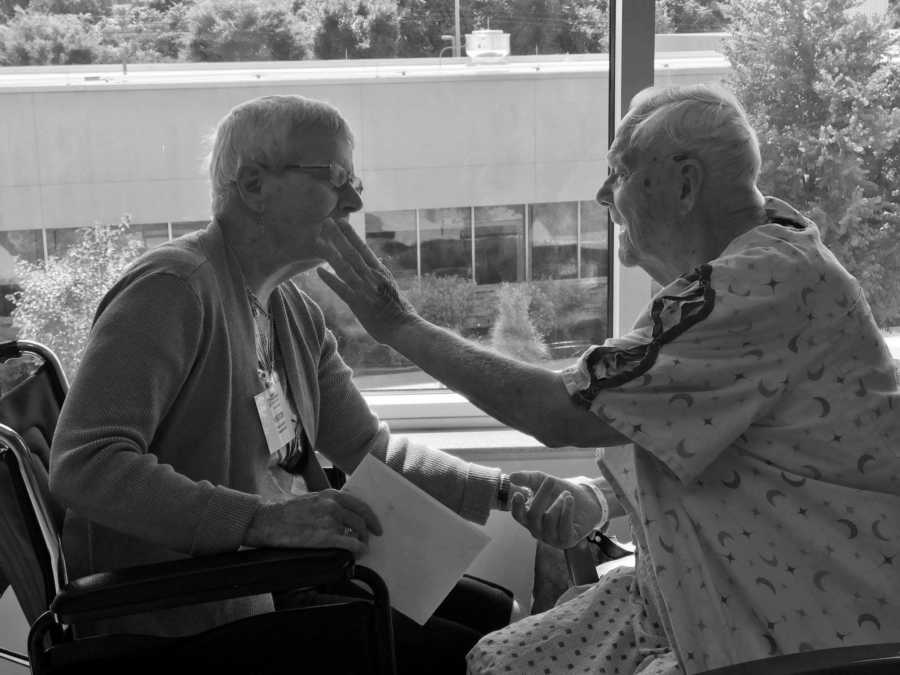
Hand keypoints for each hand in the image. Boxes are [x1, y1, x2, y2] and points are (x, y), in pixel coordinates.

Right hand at [244, 488, 381, 556]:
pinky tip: (358, 554)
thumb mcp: (310, 499)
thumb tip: (340, 516)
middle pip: (361, 519)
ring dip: (361, 542)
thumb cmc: (284, 511)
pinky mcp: (324, 537)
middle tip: (370, 539)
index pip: (359, 505)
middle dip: (368, 531)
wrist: (266, 520)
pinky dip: (358, 550)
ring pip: (357, 532)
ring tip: (359, 548)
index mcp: (330, 495)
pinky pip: (350, 544)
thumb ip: (327, 505)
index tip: (375, 526)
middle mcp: (333, 505)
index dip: (370, 517)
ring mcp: (330, 521)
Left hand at [317, 219, 416, 343]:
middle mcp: (373, 277)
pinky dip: (330, 280)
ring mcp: (365, 289)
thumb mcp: (392, 290)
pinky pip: (342, 289)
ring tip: (318, 240)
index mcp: (381, 272)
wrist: (405, 328)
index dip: (351, 235)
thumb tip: (375, 271)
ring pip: (345, 266)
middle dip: (338, 236)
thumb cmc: (401, 312)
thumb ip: (381, 279)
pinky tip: (319, 271)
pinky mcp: (359, 304)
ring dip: (330, 253)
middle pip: (352, 252)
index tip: (342, 222)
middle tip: (326, 221)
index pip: (364, 249)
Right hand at [508, 471, 604, 548]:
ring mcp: (552, 538)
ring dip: (558, 503)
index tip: (519, 493)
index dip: (516, 506)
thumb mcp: (544, 481)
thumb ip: (528, 479)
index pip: (518, 516)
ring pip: (549, 520)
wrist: (587, 500)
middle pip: (533, 516)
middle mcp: (538, 531)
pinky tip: (570, 499)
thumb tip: (511, 477)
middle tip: (550, 480)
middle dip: (541, 496)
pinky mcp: (567, 541)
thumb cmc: (561, 492)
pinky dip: (567, 511)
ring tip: (567, 494)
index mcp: (529, 518)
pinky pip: (564, 527)